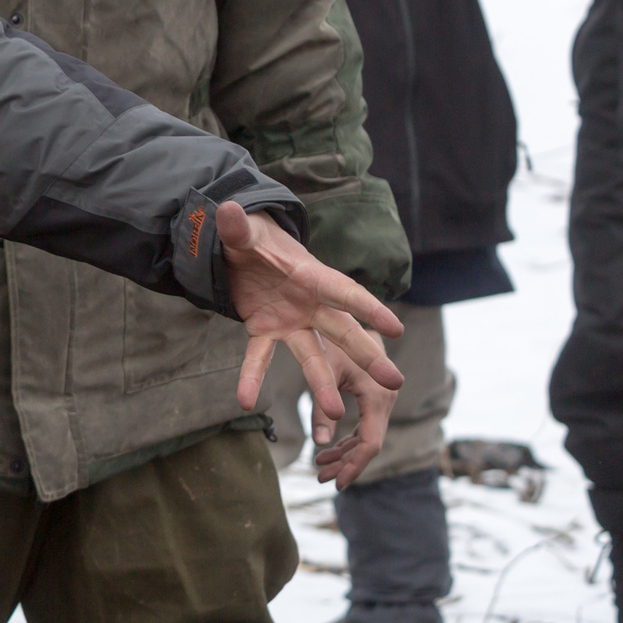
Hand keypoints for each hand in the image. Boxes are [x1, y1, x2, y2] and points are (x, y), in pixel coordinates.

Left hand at [218, 201, 406, 489]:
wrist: (243, 252)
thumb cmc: (255, 239)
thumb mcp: (244, 233)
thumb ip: (237, 227)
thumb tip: (227, 209)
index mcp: (312, 276)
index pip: (346, 293)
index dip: (369, 309)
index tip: (395, 328)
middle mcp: (309, 303)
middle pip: (343, 332)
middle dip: (367, 356)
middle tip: (394, 383)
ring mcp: (291, 321)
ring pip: (311, 356)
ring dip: (322, 383)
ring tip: (335, 413)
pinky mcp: (266, 331)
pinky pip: (260, 358)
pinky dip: (251, 378)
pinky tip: (245, 402)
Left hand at [302, 334, 399, 487]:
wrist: (351, 311)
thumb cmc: (334, 337)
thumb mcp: (324, 373)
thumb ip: (320, 409)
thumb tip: (319, 445)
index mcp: (378, 396)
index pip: (370, 443)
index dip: (353, 465)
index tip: (335, 483)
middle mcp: (384, 400)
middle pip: (368, 444)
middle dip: (346, 464)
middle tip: (321, 478)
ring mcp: (381, 399)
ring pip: (365, 437)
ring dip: (344, 454)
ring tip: (319, 467)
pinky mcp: (373, 397)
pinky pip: (363, 426)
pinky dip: (345, 439)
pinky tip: (326, 448)